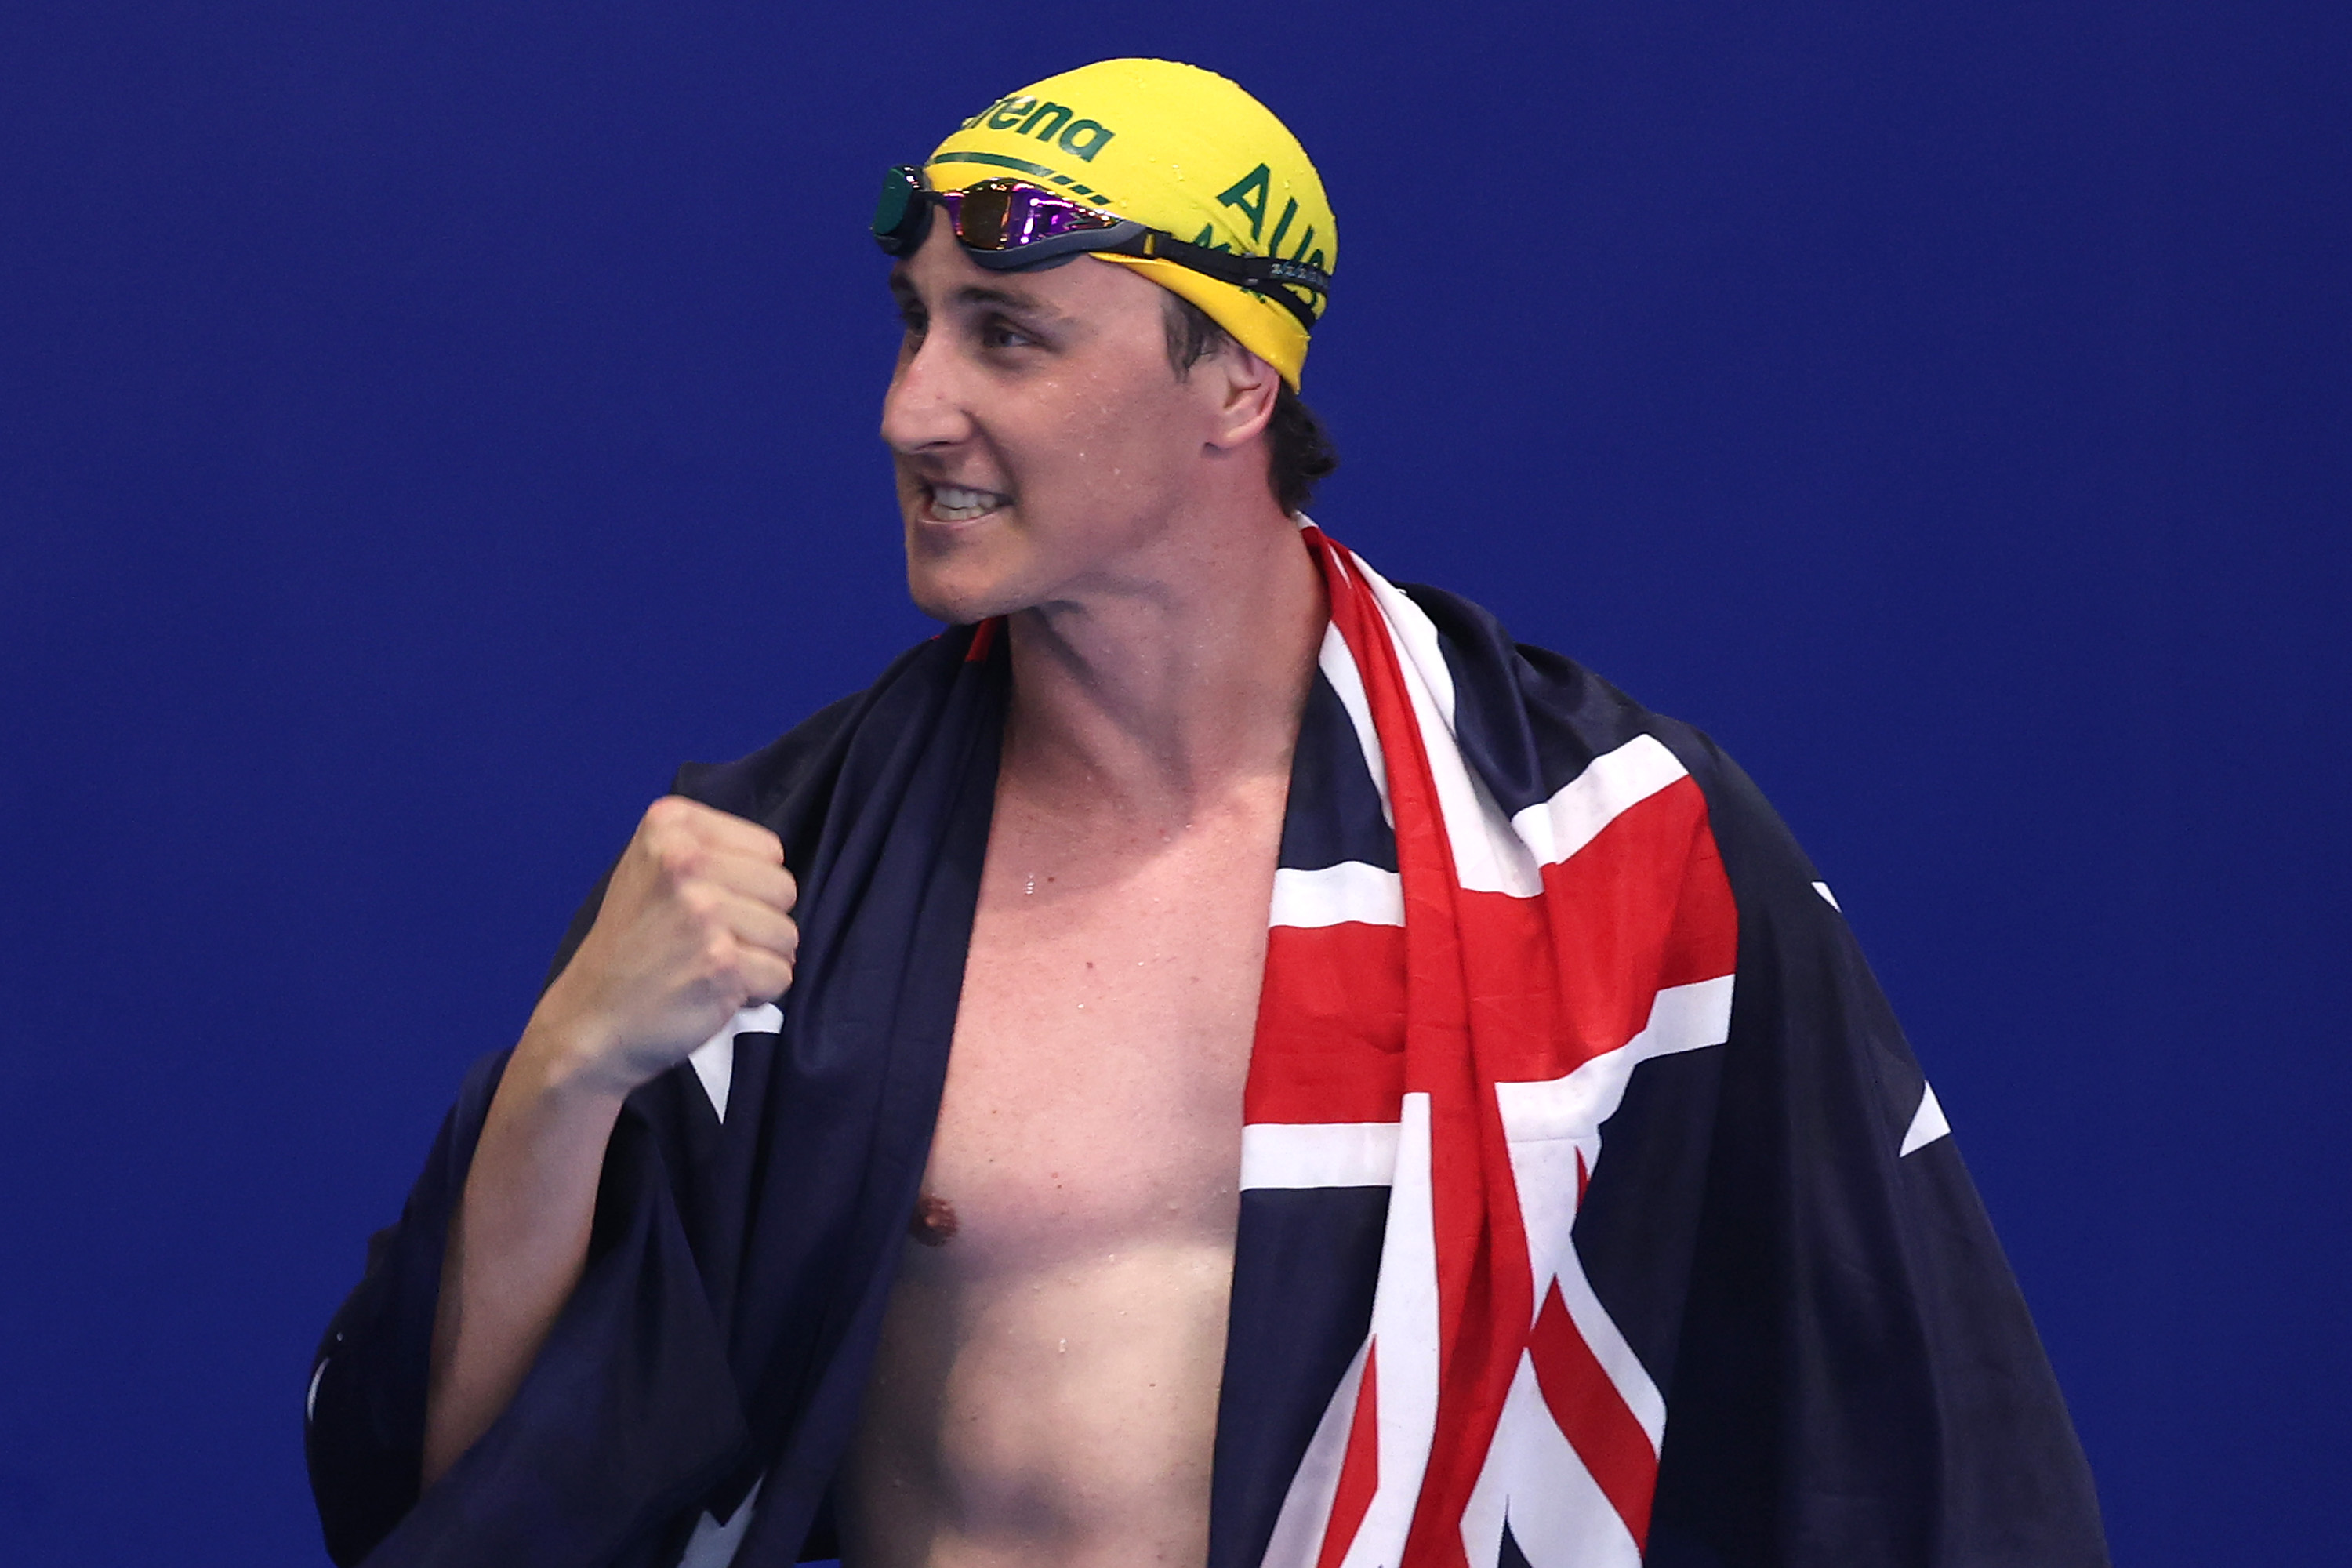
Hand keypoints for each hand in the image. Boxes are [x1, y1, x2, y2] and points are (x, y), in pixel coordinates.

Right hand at [519, 796, 797, 1098]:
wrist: (591, 1020)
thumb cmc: (632, 946)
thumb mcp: (651, 869)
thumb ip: (709, 851)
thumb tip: (777, 866)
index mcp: (670, 825)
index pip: (768, 849)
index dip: (749, 885)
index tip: (704, 906)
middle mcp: (685, 860)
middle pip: (783, 888)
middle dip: (759, 922)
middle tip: (709, 943)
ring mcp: (704, 911)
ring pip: (787, 933)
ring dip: (759, 960)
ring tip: (708, 966)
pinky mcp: (721, 962)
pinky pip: (781, 974)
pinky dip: (756, 993)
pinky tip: (713, 991)